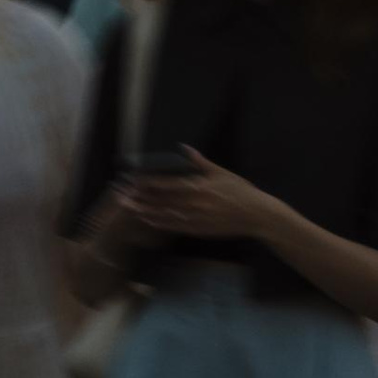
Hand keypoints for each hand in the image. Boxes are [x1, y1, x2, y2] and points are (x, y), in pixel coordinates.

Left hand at [119, 150, 272, 243]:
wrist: (257, 215)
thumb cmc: (241, 191)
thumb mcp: (222, 172)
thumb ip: (200, 162)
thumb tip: (183, 148)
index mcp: (199, 186)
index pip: (166, 184)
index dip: (147, 182)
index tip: (131, 179)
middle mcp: (194, 203)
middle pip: (160, 200)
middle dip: (140, 197)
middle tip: (121, 195)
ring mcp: (195, 218)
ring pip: (164, 215)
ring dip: (145, 211)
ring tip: (128, 208)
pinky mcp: (199, 230)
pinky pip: (175, 227)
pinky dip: (159, 223)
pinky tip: (148, 220)